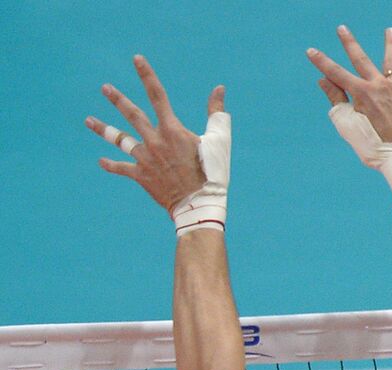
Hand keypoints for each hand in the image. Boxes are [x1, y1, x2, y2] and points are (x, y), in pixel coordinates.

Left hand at [85, 56, 223, 211]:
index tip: (136, 59)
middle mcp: (154, 141)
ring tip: (88, 120)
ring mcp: (145, 158)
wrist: (198, 204)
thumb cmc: (213, 172)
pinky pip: (122, 168)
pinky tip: (101, 161)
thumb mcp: (219, 141)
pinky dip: (111, 165)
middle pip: (132, 115)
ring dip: (104, 129)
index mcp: (172, 130)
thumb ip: (216, 113)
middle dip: (117, 99)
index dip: (147, 75)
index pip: (157, 95)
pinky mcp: (141, 176)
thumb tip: (219, 88)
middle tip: (105, 88)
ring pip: (119, 140)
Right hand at [307, 25, 391, 146]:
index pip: (336, 73)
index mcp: (361, 93)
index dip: (322, 62)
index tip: (311, 50)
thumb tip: (323, 80)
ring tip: (390, 30)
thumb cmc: (374, 147)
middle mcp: (380, 85)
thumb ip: (337, 100)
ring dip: (390, 44)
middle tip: (342, 28)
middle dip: (349, 43)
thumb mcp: (349, 125)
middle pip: (361, 59)